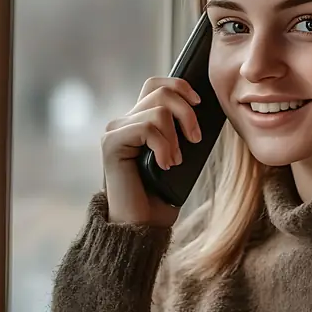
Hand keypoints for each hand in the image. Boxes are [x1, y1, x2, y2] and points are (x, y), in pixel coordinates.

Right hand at [101, 77, 202, 227]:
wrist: (143, 227)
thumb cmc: (161, 198)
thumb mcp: (180, 157)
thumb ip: (182, 132)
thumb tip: (200, 109)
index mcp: (139, 123)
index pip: (155, 85)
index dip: (179, 86)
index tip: (199, 104)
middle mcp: (124, 123)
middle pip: (159, 90)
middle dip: (186, 112)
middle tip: (195, 139)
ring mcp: (115, 132)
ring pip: (158, 111)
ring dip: (175, 138)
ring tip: (174, 162)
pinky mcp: (111, 143)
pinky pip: (148, 127)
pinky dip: (163, 146)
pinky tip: (163, 165)